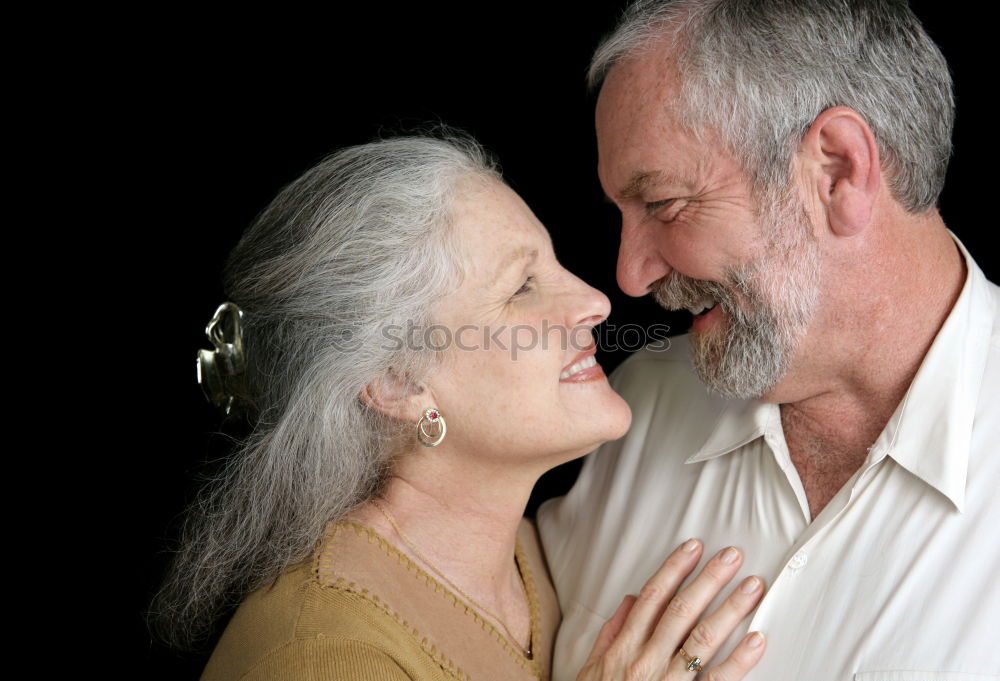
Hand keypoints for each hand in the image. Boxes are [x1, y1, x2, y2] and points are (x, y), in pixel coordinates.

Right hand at [577, 540, 765, 680]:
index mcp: (624, 648)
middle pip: (681, 610)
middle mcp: (646, 660)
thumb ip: (611, 634)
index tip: (693, 548)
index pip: (653, 597)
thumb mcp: (591, 669)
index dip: (675, 569)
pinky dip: (740, 660)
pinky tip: (757, 640)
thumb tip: (629, 602)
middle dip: (709, 579)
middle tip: (732, 557)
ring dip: (730, 609)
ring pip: (703, 638)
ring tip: (751, 587)